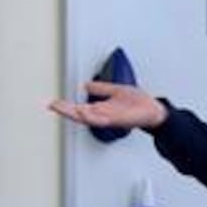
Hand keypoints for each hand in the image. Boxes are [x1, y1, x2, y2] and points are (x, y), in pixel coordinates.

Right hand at [48, 81, 166, 130]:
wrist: (154, 110)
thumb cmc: (138, 103)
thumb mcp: (115, 90)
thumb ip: (101, 89)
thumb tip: (85, 85)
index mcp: (101, 109)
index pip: (79, 108)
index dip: (66, 106)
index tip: (53, 103)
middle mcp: (103, 115)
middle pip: (79, 115)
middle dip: (65, 111)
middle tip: (52, 105)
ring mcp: (110, 119)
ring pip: (87, 118)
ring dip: (74, 114)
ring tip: (62, 108)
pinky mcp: (118, 120)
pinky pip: (102, 120)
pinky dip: (91, 117)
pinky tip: (82, 112)